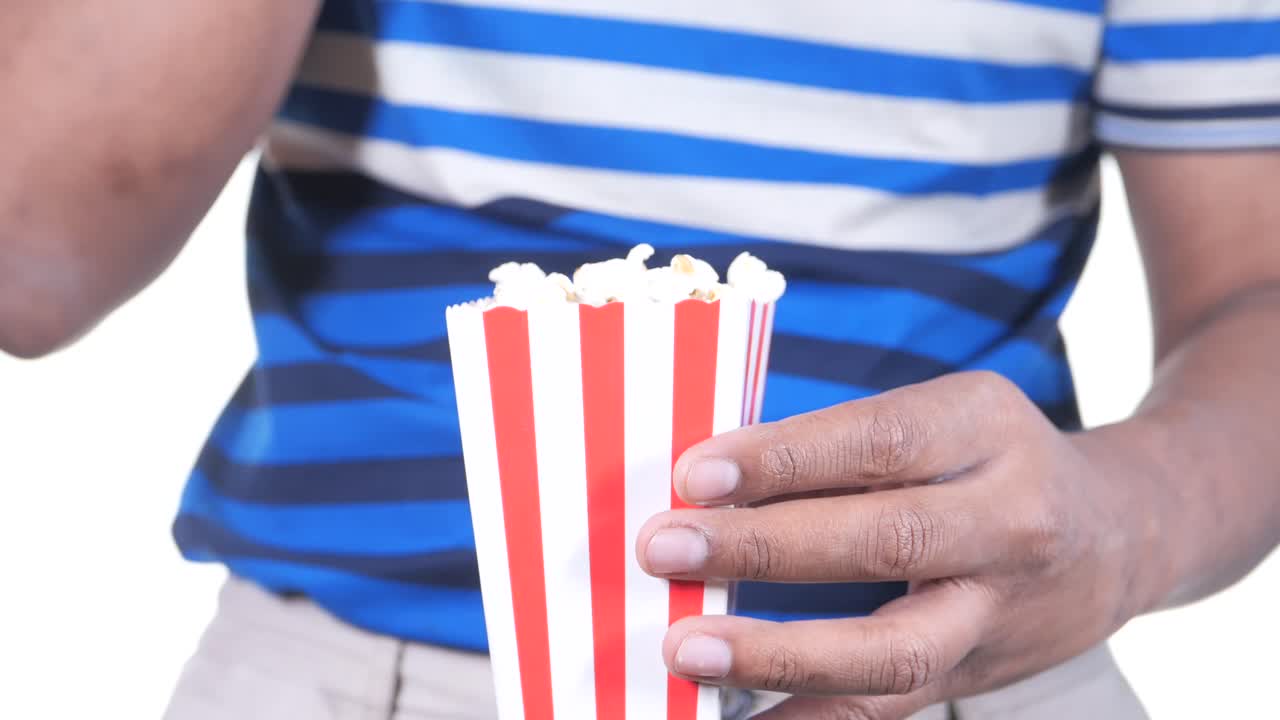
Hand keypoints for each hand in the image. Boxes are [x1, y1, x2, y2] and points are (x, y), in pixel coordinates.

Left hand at [638, 371, 1160, 717]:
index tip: (696, 474)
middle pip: (884, 541)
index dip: (784, 459)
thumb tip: (705, 483)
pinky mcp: (974, 674)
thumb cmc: (992, 459)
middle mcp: (1008, 520)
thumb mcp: (943, 416)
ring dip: (778, 654)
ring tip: (687, 647)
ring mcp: (996, 610)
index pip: (877, 443)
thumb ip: (842, 445)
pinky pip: (887, 710)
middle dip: (764, 548)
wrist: (1119, 533)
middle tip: (665, 548)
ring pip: (891, 649)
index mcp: (985, 430)